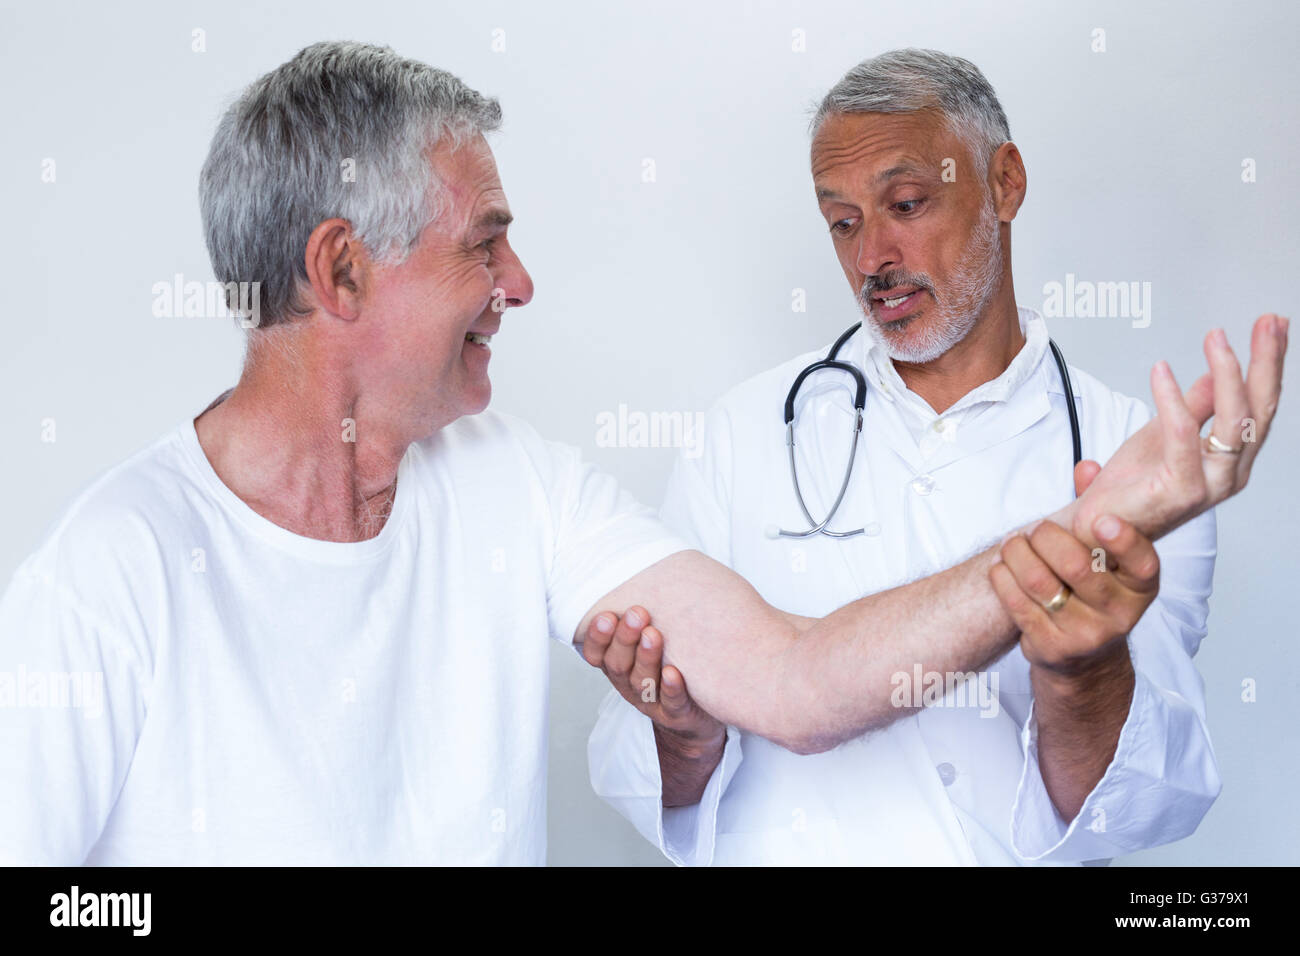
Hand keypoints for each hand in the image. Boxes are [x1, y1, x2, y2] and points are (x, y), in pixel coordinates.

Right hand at [582, 606, 724, 751]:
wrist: (696, 711)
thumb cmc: (669, 664)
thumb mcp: (646, 641)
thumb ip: (637, 615)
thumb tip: (639, 561)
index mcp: (617, 664)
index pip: (596, 654)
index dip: (598, 637)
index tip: (606, 615)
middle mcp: (629, 683)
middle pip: (618, 664)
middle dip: (625, 638)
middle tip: (637, 613)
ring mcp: (652, 701)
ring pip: (642, 682)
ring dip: (646, 657)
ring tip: (654, 635)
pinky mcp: (677, 714)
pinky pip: (671, 703)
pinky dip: (671, 689)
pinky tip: (674, 673)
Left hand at [990, 512, 1158, 679]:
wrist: (1084, 659)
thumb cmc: (1093, 594)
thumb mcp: (1108, 559)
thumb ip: (1099, 509)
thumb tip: (1087, 466)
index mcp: (1140, 588)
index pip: (1143, 563)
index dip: (1124, 541)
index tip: (1100, 519)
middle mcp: (1119, 614)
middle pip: (1076, 566)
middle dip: (1046, 537)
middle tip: (1035, 529)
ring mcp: (1085, 634)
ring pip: (1039, 582)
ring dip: (1017, 553)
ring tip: (1012, 543)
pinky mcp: (1052, 647)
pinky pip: (1017, 604)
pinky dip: (1003, 577)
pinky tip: (1001, 566)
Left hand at [1070, 314, 1287, 544]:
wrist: (1095, 529)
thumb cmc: (1127, 489)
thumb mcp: (1163, 434)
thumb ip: (1193, 407)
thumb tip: (1216, 371)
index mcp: (1230, 460)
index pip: (1259, 405)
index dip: (1268, 363)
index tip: (1273, 325)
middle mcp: (1229, 473)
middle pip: (1258, 409)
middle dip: (1266, 361)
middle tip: (1269, 322)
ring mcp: (1209, 484)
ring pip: (1233, 420)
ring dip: (1228, 372)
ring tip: (1217, 337)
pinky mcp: (1180, 491)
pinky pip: (1182, 435)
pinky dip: (1173, 399)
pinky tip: (1162, 370)